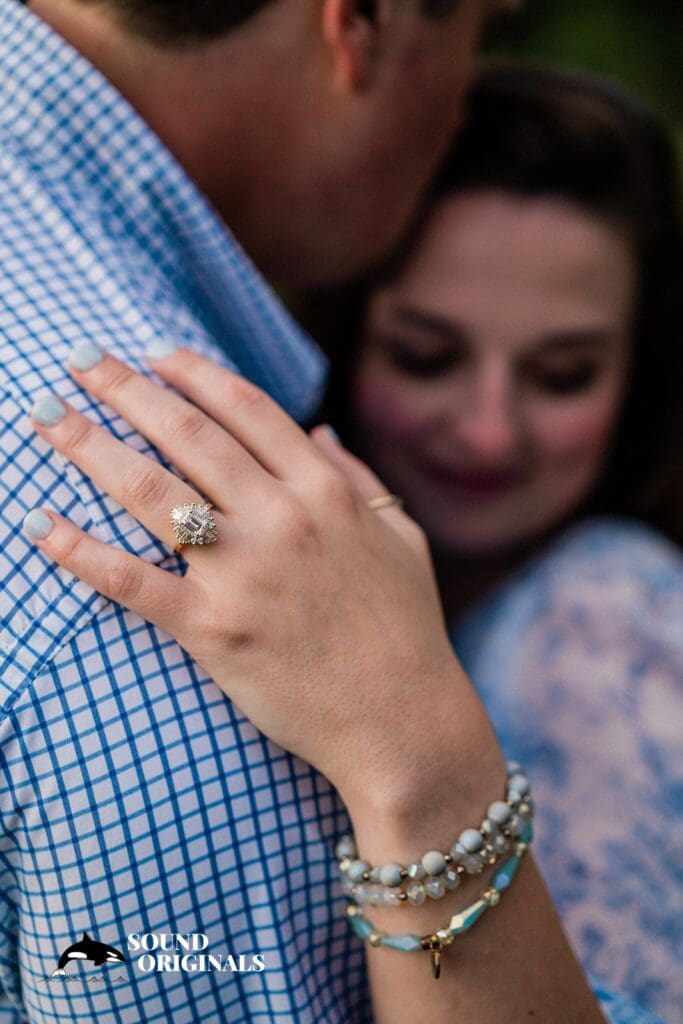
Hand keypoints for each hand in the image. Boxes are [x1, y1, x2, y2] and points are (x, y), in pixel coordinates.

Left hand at [26, 344, 487, 808]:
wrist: (402, 721)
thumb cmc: (406, 628)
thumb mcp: (402, 536)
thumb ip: (358, 475)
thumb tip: (320, 428)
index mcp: (326, 490)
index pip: (245, 407)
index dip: (192, 371)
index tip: (152, 351)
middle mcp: (282, 518)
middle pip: (186, 433)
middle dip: (123, 387)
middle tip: (78, 357)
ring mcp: (245, 573)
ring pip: (150, 491)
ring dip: (89, 445)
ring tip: (43, 414)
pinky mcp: (213, 629)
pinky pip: (132, 582)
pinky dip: (80, 552)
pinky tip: (38, 524)